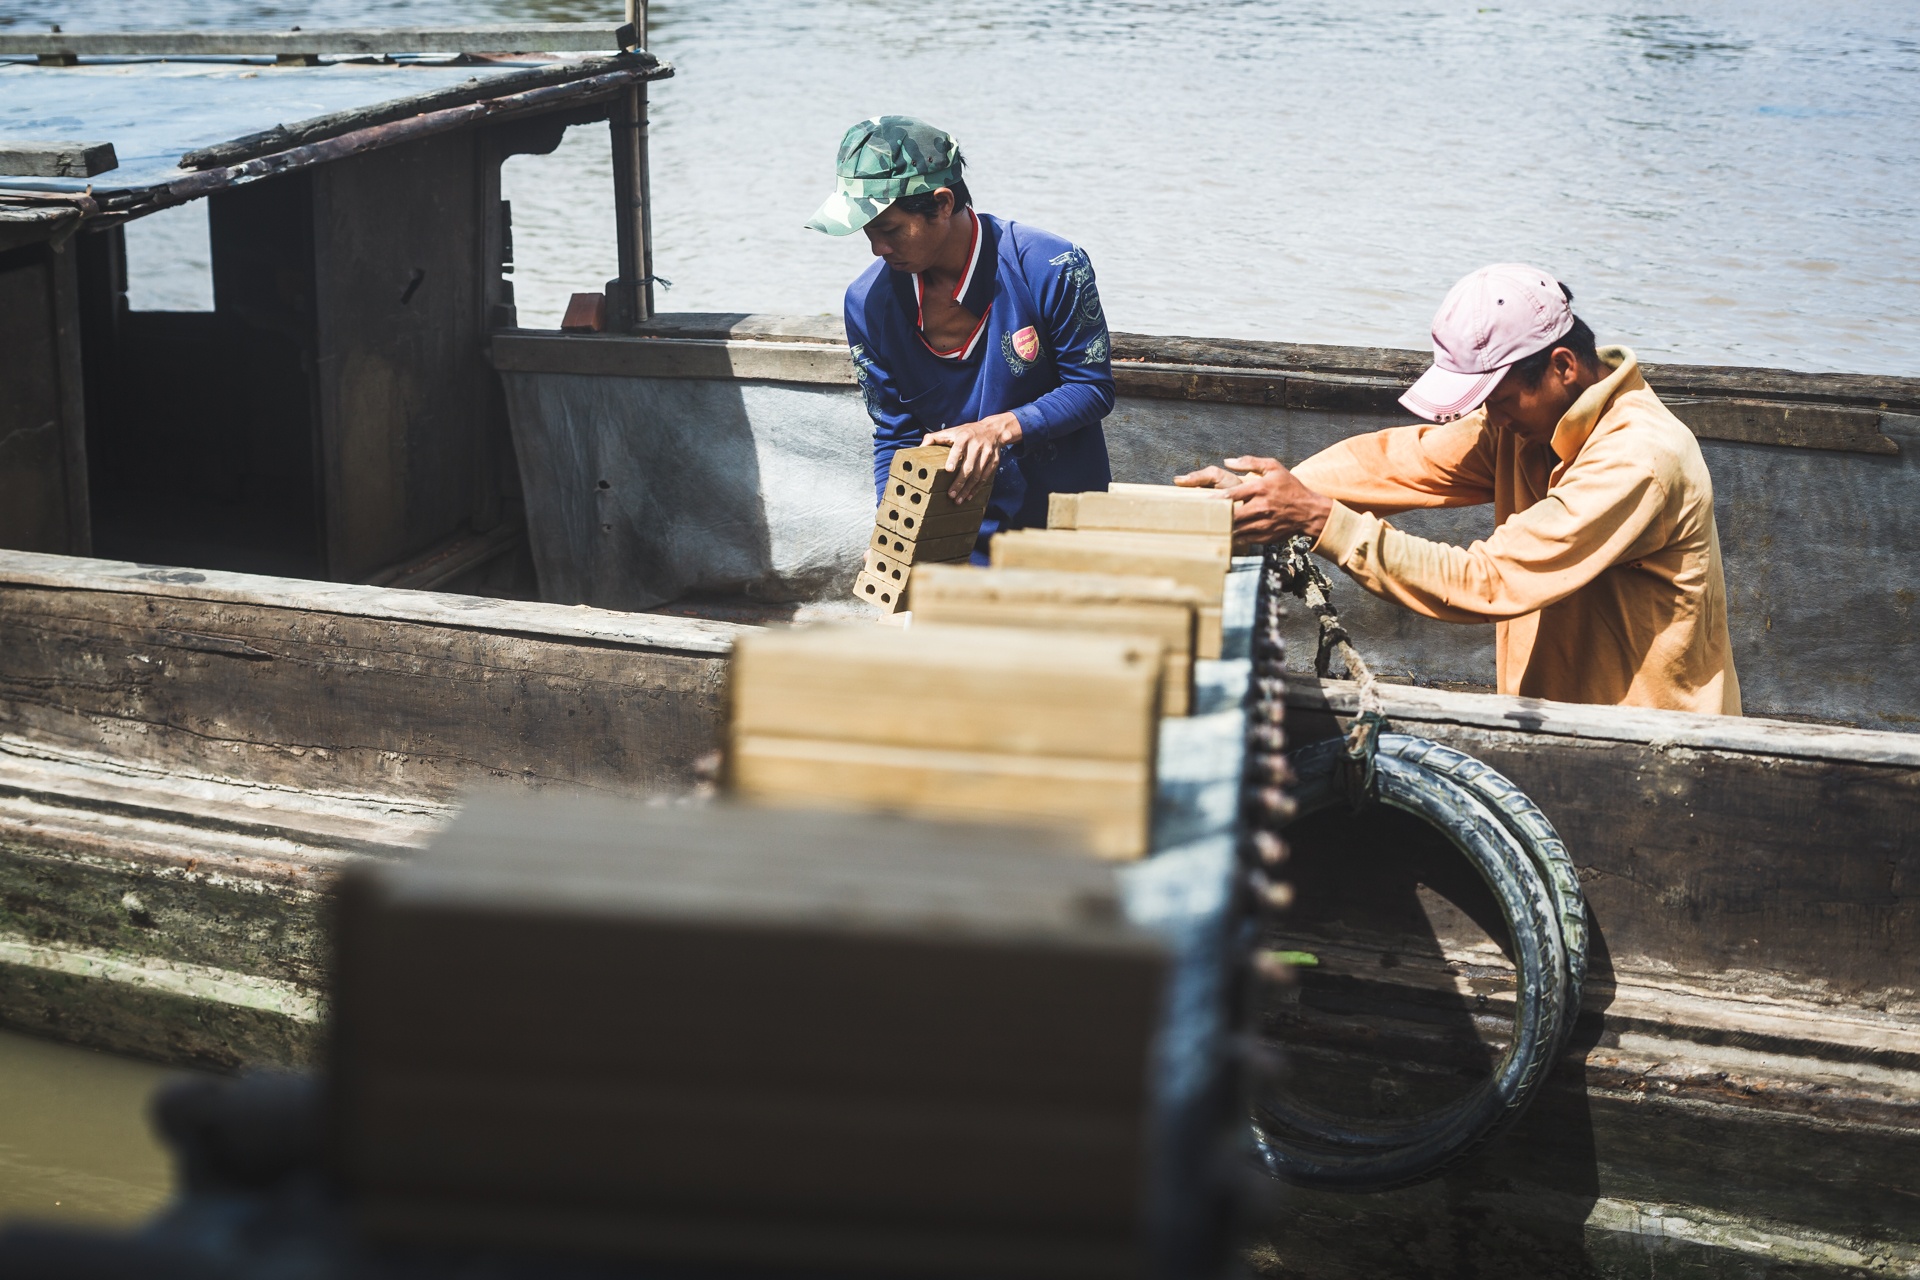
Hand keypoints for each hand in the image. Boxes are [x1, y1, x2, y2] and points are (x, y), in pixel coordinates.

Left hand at [923, 413, 1022, 503]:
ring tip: (958, 500)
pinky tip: (969, 496)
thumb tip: (920, 447)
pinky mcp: (994, 461)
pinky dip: (977, 488)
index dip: (953, 459)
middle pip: (968, 467)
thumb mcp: (951, 431)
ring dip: (968, 489)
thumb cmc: (966, 433)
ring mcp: (987, 454)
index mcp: (964, 437)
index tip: (948, 470)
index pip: (958, 448)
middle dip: (959, 482)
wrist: (993, 429)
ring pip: (978, 475)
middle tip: (950, 495)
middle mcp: (977, 445)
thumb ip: (934, 438)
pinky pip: (986, 477)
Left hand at [1177, 455, 1331, 549]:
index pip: (1233, 494)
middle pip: (1231, 515)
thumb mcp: (1274, 467)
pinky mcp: (1264, 536)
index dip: (1216, 499)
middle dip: (1216, 516)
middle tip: (1201, 516)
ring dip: (1222, 529)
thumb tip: (1228, 461)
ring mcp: (1262, 524)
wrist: (1309, 511)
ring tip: (1207, 527)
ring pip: (1236, 529)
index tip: (1202, 501)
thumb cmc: (1290, 487)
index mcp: (1260, 489)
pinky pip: (1243, 540)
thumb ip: (1250, 462)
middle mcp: (1261, 507)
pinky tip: (1222, 536)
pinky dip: (1232, 538)